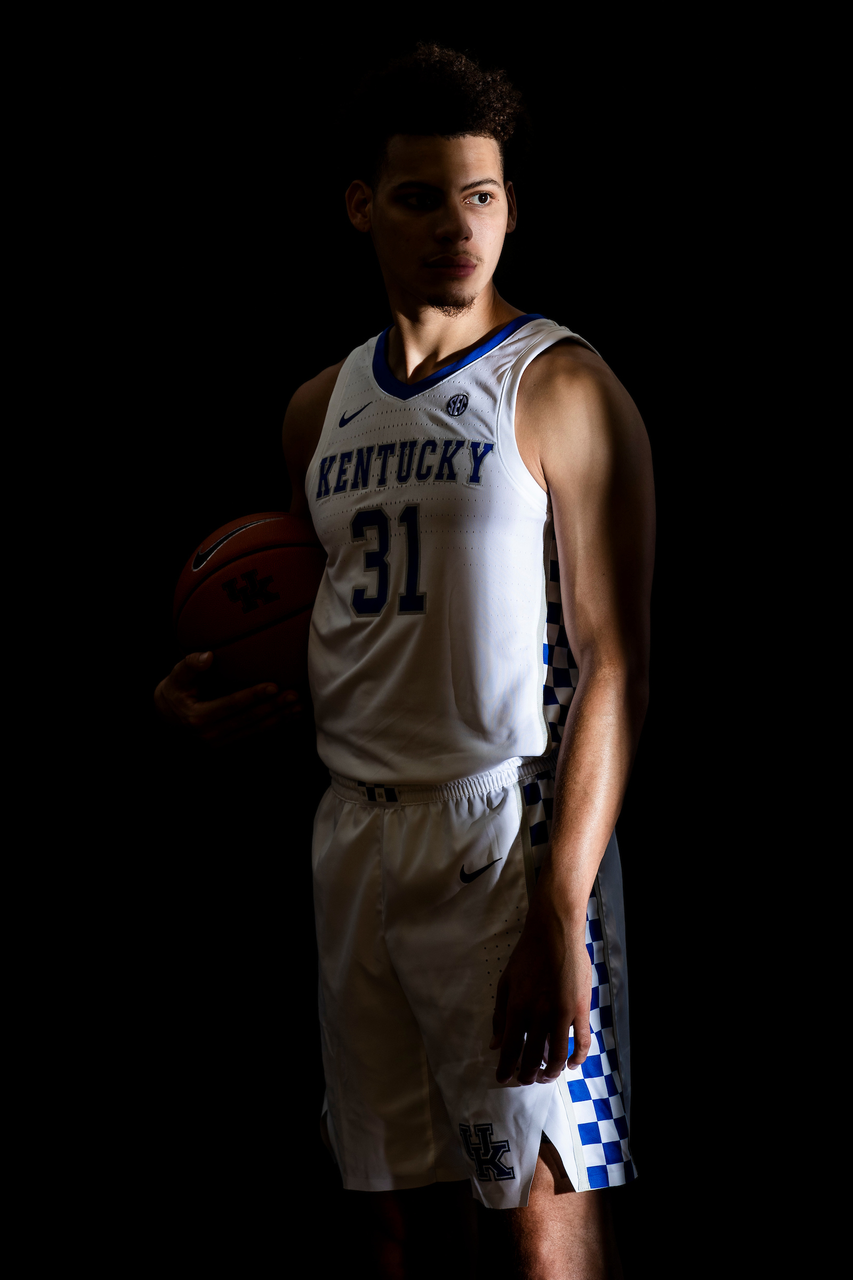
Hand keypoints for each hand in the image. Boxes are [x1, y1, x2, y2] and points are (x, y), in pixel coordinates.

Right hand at [154, 650, 302, 746]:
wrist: (168, 716)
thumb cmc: (176, 690)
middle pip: (249, 719)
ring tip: (300, 707)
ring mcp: (221, 742)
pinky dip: (275, 725)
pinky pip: (255, 734)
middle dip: (274, 708)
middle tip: (295, 695)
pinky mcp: (229, 744)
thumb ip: (190, 664)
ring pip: (256, 729)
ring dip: (280, 719)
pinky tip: (291, 716)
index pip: (231, 704)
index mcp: (199, 716)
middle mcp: (211, 733)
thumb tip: (208, 656)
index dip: (253, 696)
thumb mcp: (176, 676)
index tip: (274, 686)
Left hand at [489, 889, 591, 1085]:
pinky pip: (582, 1040)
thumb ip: (499, 1015)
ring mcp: (562, 1013)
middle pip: (532, 1056)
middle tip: (525, 1080)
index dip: (506, 1068)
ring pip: (557, 1055)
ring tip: (545, 1077)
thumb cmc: (527, 956)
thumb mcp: (506, 983)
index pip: (510, 1048)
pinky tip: (572, 1065)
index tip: (503, 1079)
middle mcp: (539, 1014)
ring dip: (551, 1072)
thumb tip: (495, 1044)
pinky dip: (578, 1057)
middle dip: (527, 1074)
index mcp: (518, 1008)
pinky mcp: (581, 1008)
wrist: (554, 933)